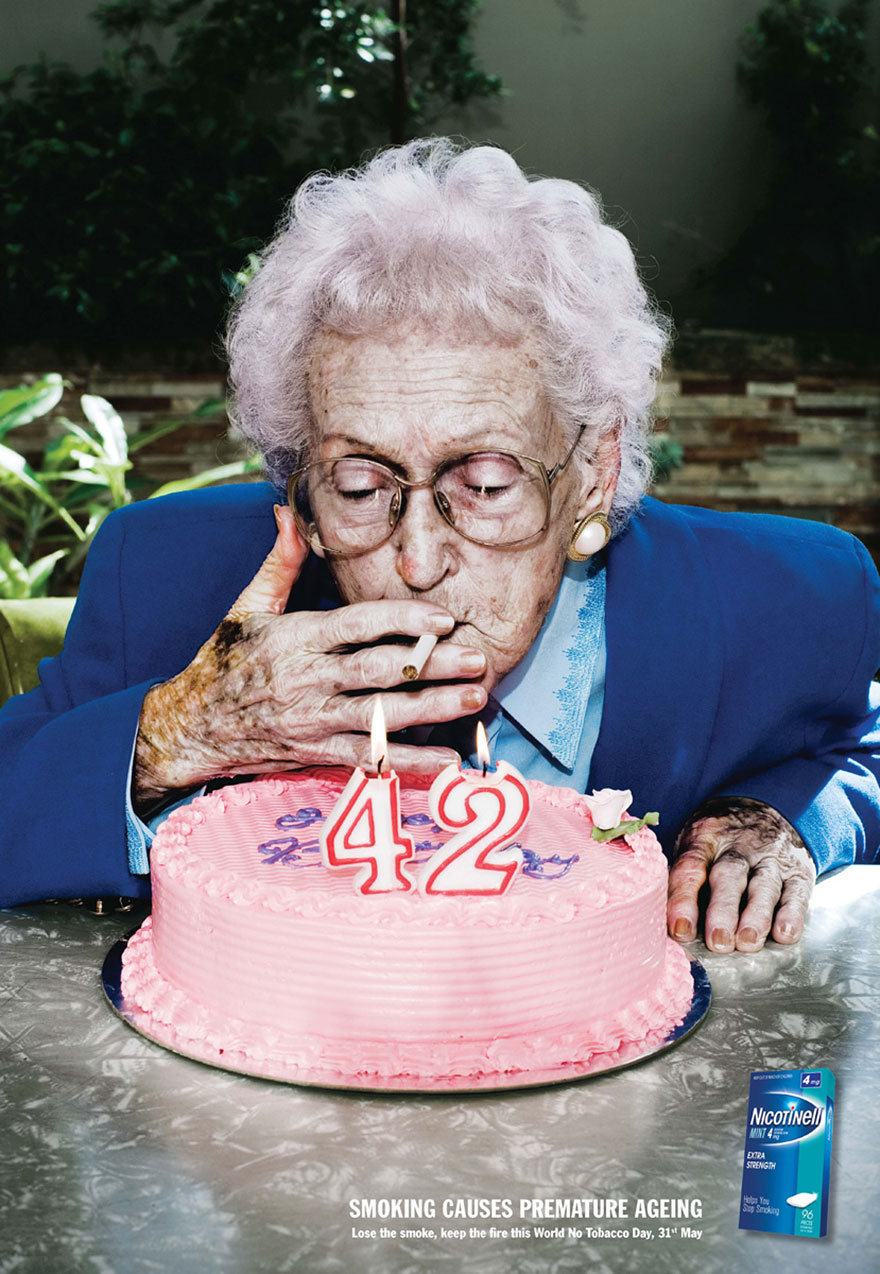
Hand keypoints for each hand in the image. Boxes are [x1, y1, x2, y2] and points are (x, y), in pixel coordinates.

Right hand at [133, 506, 487, 810]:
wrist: (190, 726)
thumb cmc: (223, 662)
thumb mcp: (246, 607)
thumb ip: (280, 562)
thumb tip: (287, 511)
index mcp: (296, 638)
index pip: (358, 625)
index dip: (402, 620)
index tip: (444, 619)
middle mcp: (307, 680)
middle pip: (378, 672)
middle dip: (432, 666)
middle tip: (478, 659)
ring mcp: (313, 721)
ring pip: (380, 717)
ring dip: (431, 710)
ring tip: (474, 700)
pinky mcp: (316, 753)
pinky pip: (368, 759)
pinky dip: (408, 762)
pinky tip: (446, 761)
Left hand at [667, 797, 815, 952]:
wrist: (764, 805)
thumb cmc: (718, 838)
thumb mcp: (694, 842)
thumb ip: (681, 875)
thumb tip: (659, 920)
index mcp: (705, 837)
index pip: (691, 866)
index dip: (684, 898)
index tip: (680, 929)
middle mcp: (738, 846)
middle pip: (729, 876)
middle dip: (723, 910)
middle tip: (718, 941)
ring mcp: (770, 858)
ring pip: (764, 885)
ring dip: (757, 916)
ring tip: (747, 942)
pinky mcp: (797, 871)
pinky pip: (796, 891)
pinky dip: (792, 914)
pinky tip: (784, 934)